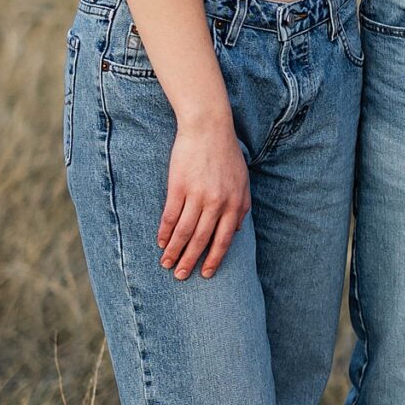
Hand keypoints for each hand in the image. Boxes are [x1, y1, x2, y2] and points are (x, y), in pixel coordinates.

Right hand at [158, 118, 250, 280]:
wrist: (208, 128)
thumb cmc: (227, 155)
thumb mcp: (243, 181)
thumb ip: (242, 207)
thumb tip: (236, 231)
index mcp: (234, 203)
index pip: (223, 239)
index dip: (214, 259)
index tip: (205, 274)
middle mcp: (217, 203)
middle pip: (201, 239)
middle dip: (190, 261)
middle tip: (181, 276)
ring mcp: (197, 195)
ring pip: (183, 232)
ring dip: (174, 251)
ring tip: (167, 264)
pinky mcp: (179, 187)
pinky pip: (170, 216)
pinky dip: (165, 232)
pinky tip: (161, 242)